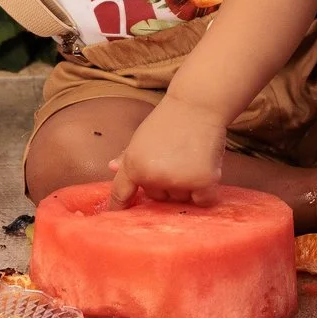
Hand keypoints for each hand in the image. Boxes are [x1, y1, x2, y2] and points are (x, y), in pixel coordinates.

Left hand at [109, 97, 226, 206]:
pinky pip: (202, 200)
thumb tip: (110, 167)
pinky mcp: (203, 181)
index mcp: (134, 165)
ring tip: (192, 158)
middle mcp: (153, 176)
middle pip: (158, 198)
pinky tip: (206, 169)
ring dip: (187, 186)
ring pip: (181, 199)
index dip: (119, 207)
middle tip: (176, 158)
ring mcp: (178, 180)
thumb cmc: (170, 117)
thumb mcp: (142, 135)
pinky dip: (205, 191)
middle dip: (166, 184)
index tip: (118, 215)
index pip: (121, 194)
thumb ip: (128, 156)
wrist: (199, 102)